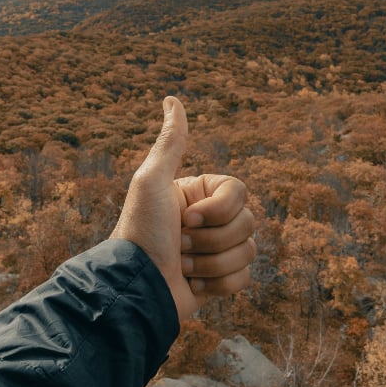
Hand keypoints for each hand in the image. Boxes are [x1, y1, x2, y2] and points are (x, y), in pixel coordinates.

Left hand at [112, 97, 257, 324]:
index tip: (185, 219)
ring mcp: (217, 251)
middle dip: (211, 239)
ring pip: (248, 250)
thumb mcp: (151, 181)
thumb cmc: (141, 232)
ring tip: (182, 266)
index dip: (218, 210)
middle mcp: (210, 221)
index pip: (240, 193)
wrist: (137, 287)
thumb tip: (172, 99)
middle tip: (179, 245)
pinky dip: (218, 284)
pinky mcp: (220, 280)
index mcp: (199, 195)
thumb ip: (169, 143)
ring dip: (211, 263)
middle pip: (248, 222)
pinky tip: (193, 283)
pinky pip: (245, 277)